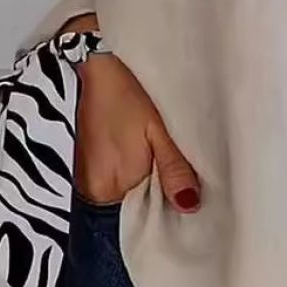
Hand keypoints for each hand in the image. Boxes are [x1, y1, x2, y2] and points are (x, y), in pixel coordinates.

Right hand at [71, 48, 201, 212]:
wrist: (102, 60)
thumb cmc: (129, 91)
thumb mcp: (160, 131)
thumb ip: (175, 170)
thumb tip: (190, 206)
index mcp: (108, 188)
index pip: (139, 225)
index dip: (167, 222)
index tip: (193, 216)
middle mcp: (95, 189)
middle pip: (135, 213)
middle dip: (163, 209)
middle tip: (194, 197)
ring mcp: (93, 176)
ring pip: (132, 197)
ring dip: (154, 192)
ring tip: (181, 182)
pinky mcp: (97, 163)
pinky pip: (125, 184)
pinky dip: (144, 180)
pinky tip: (161, 167)